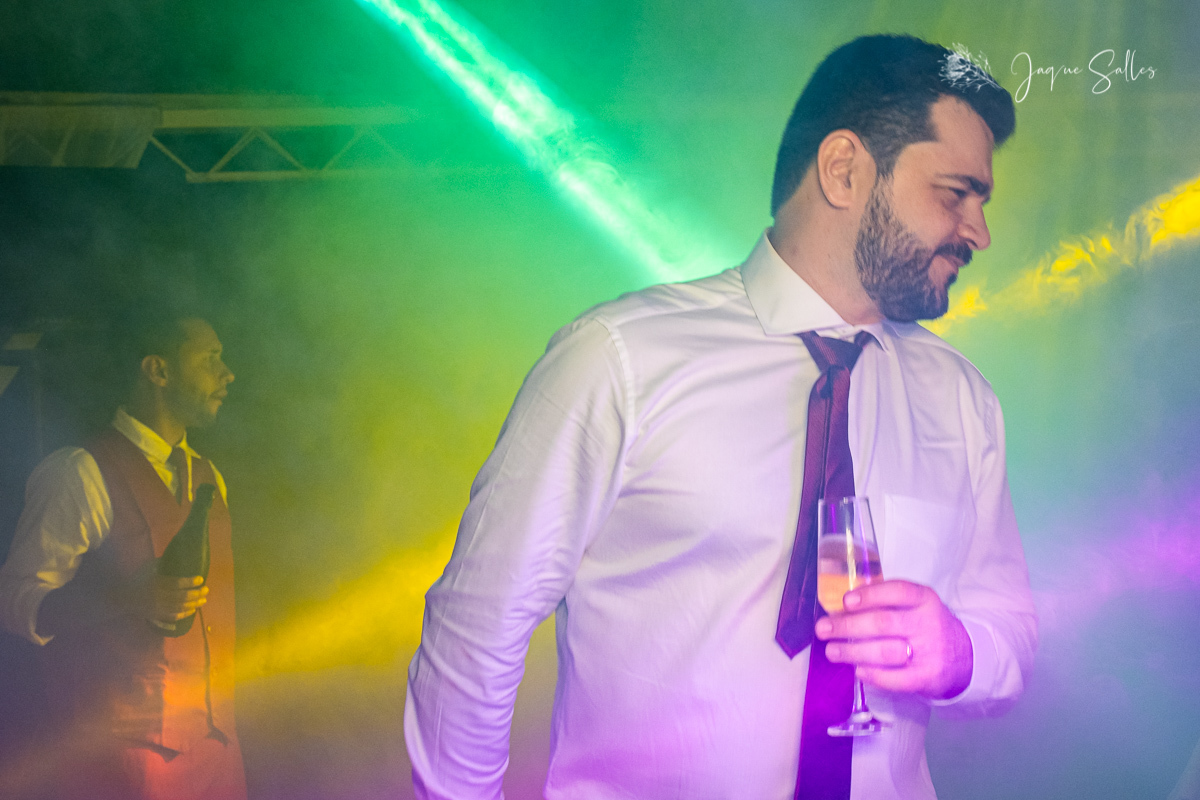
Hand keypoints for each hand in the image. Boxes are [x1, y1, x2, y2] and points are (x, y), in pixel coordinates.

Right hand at [123, 565, 208, 627]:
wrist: (123, 598)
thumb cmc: (137, 579)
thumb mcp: (148, 568)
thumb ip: (161, 563)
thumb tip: (177, 556)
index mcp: (156, 583)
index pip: (176, 583)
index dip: (189, 582)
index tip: (200, 579)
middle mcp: (158, 596)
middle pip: (181, 596)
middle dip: (196, 594)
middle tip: (206, 590)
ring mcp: (157, 608)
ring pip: (179, 607)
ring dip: (193, 604)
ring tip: (203, 600)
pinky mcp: (157, 615)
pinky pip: (173, 616)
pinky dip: (184, 614)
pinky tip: (193, 610)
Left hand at [814, 579, 972, 699]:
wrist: (965, 657)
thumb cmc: (926, 627)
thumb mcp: (915, 606)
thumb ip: (886, 603)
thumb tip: (840, 607)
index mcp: (924, 599)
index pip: (897, 591)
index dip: (869, 595)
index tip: (845, 601)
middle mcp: (929, 623)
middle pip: (883, 623)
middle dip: (847, 626)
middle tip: (823, 629)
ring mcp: (930, 652)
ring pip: (885, 651)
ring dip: (853, 651)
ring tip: (832, 651)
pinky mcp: (928, 677)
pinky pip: (895, 678)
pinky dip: (872, 674)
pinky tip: (857, 670)